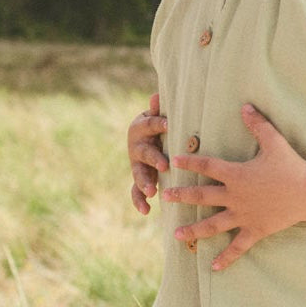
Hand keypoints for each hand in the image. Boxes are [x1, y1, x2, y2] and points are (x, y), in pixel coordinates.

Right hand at [128, 94, 168, 214]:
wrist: (149, 137)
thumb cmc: (160, 124)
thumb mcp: (158, 114)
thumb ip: (158, 109)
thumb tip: (157, 95)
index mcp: (140, 127)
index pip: (150, 124)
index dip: (159, 124)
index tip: (170, 124)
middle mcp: (136, 146)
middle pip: (143, 153)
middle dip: (153, 159)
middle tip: (164, 166)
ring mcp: (137, 164)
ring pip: (138, 174)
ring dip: (145, 182)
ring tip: (152, 191)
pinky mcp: (139, 178)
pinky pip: (135, 191)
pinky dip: (139, 201)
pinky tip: (146, 211)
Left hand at [164, 103, 305, 269]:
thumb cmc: (291, 166)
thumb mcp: (274, 143)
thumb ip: (258, 124)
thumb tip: (245, 105)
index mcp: (237, 174)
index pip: (207, 166)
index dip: (190, 161)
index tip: (174, 159)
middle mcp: (236, 196)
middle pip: (203, 196)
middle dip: (182, 196)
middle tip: (164, 197)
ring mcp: (244, 215)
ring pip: (214, 224)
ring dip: (194, 229)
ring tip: (175, 234)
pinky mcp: (255, 230)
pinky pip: (238, 247)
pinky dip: (226, 258)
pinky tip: (212, 268)